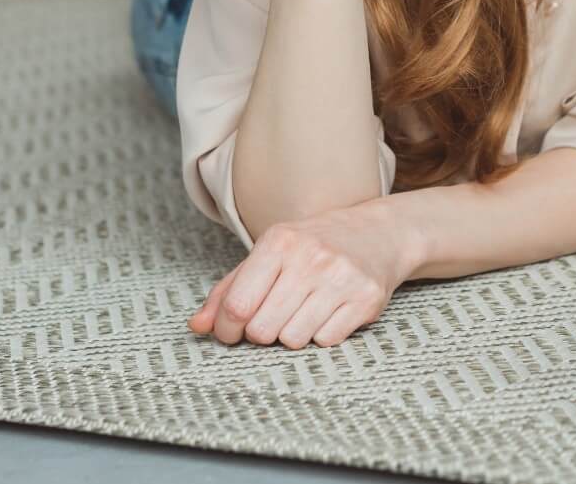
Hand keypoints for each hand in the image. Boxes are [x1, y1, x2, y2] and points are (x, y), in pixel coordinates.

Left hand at [188, 200, 415, 347]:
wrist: (378, 233)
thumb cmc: (313, 246)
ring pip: (294, 340)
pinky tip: (327, 313)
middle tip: (272, 318)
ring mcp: (341, 278)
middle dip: (261, 333)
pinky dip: (321, 335)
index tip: (231, 331)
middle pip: (263, 330)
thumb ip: (228, 290)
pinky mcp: (366, 299)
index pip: (237, 304)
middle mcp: (311, 258)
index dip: (227, 328)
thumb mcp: (268, 255)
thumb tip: (197, 326)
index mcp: (280, 242)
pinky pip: (326, 341)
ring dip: (292, 335)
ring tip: (302, 312)